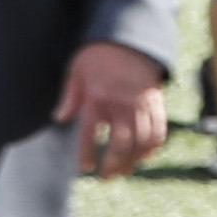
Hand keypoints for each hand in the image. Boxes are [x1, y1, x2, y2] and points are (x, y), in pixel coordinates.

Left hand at [57, 39, 168, 177]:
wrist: (129, 39)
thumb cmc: (97, 56)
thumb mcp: (76, 71)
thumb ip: (69, 97)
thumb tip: (58, 118)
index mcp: (98, 97)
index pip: (90, 132)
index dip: (87, 152)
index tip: (85, 167)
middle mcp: (121, 103)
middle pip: (120, 142)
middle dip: (113, 163)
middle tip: (106, 176)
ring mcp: (142, 105)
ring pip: (141, 140)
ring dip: (132, 160)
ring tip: (123, 172)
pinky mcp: (157, 103)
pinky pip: (158, 130)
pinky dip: (152, 147)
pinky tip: (143, 157)